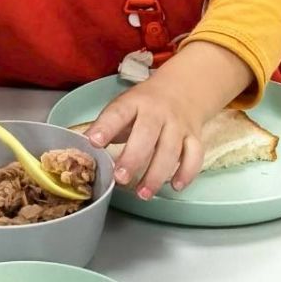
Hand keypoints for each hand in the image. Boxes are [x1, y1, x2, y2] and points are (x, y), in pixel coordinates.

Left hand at [84, 72, 204, 199]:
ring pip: (171, 150)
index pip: (118, 113)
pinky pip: (195, 156)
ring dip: (156, 174)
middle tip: (120, 179)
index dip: (106, 127)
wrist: (184, 87)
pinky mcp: (195, 136)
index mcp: (134, 102)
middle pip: (147, 135)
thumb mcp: (125, 105)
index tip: (94, 142)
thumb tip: (85, 148)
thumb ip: (109, 126)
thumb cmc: (146, 103)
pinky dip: (187, 172)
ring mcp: (178, 125)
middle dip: (133, 158)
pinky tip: (175, 186)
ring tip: (143, 194)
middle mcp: (158, 112)